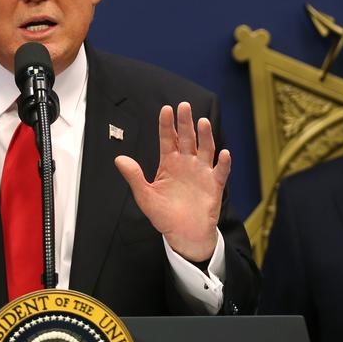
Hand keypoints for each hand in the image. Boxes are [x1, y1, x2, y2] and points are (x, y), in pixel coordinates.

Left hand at [114, 102, 229, 261]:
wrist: (183, 234)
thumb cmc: (164, 215)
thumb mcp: (145, 196)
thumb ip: (134, 177)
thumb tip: (119, 159)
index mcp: (169, 163)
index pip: (168, 139)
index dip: (167, 125)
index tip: (166, 109)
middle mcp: (187, 163)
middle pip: (187, 138)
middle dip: (186, 123)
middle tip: (184, 106)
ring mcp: (202, 172)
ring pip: (205, 149)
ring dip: (205, 136)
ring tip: (203, 122)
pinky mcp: (214, 185)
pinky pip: (220, 172)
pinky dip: (223, 163)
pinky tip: (223, 153)